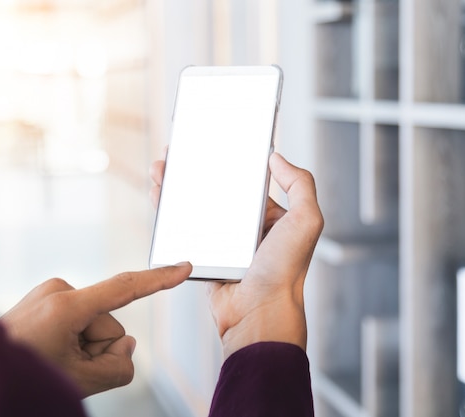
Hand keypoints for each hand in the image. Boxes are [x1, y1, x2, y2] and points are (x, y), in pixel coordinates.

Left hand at [0, 263, 191, 396]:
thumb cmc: (22, 376)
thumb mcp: (80, 381)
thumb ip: (119, 366)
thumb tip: (125, 346)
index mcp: (66, 307)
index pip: (125, 288)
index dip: (160, 280)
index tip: (184, 267)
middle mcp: (57, 291)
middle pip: (109, 325)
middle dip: (99, 350)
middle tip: (70, 369)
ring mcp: (48, 295)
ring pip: (93, 326)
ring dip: (83, 348)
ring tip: (54, 362)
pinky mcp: (45, 301)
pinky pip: (77, 321)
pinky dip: (72, 340)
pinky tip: (52, 352)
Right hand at [150, 152, 322, 357]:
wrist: (257, 313)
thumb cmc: (285, 271)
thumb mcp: (306, 221)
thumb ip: (301, 185)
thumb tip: (278, 158)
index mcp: (272, 217)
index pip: (247, 183)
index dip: (230, 162)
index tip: (214, 143)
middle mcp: (247, 229)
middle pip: (216, 191)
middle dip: (197, 170)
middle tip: (179, 150)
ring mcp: (223, 243)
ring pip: (195, 206)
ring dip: (178, 186)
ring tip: (163, 165)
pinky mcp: (202, 255)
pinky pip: (183, 230)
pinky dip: (169, 212)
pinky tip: (158, 194)